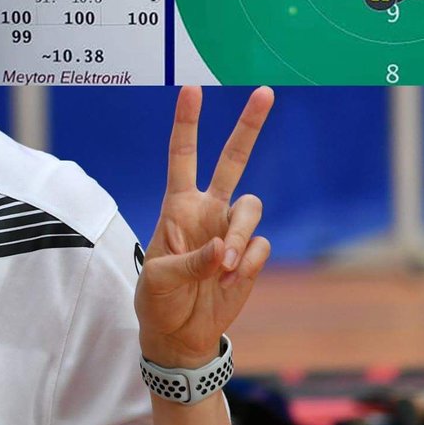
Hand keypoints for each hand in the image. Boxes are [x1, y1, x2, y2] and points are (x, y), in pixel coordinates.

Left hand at [134, 86, 272, 368]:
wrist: (179, 334)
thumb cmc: (158, 300)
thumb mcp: (160, 280)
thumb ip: (191, 261)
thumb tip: (224, 249)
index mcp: (177, 207)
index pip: (182, 156)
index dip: (187, 124)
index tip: (191, 90)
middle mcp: (207, 210)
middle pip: (232, 160)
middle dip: (248, 127)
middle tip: (265, 92)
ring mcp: (230, 231)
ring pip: (251, 209)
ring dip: (240, 237)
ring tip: (222, 270)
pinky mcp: (249, 255)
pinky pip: (259, 246)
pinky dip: (246, 264)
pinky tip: (227, 283)